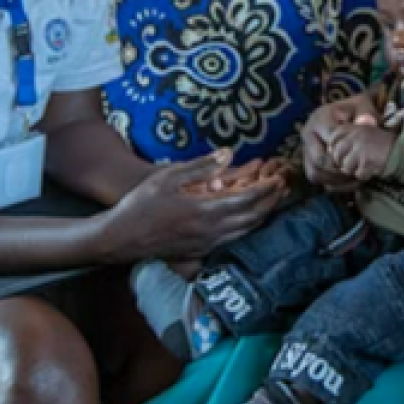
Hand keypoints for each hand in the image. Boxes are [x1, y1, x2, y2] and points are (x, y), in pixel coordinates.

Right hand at [100, 152, 285, 262]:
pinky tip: (251, 218)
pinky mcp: (200, 251)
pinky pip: (233, 240)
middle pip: (252, 219)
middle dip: (272, 202)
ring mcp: (206, 244)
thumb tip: (229, 152)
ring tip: (274, 200)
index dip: (266, 189)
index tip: (278, 177)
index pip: (246, 201)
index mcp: (204, 210)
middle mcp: (209, 231)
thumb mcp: (169, 177)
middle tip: (283, 187)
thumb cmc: (141, 203)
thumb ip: (202, 166)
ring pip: (245, 232)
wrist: (120, 238)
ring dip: (263, 216)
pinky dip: (248, 227)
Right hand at [301, 99, 373, 191]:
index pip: (330, 138)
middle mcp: (308, 133)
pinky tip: (348, 180)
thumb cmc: (356, 112)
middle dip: (340, 168)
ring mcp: (306, 149)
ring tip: (354, 176)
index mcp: (319, 118)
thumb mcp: (364, 106)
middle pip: (319, 159)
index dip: (346, 149)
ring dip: (336, 179)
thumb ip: (365, 114)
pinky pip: (316, 178)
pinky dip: (332, 183)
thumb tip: (365, 123)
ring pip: (315, 172)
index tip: (361, 154)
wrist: (349, 116)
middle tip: (357, 170)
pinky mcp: (308, 161)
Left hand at [329, 124, 394, 181]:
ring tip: (365, 163)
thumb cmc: (379, 142)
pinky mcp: (366, 161)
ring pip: (346, 167)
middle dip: (344, 162)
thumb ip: (345, 139)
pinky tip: (371, 168)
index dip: (336, 149)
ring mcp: (360, 149)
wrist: (401, 149)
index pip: (332, 140)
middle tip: (356, 161)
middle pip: (337, 156)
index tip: (345, 152)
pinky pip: (358, 174)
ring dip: (355, 169)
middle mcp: (354, 136)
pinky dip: (364, 175)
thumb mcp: (361, 133)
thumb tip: (328, 152)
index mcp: (352, 128)